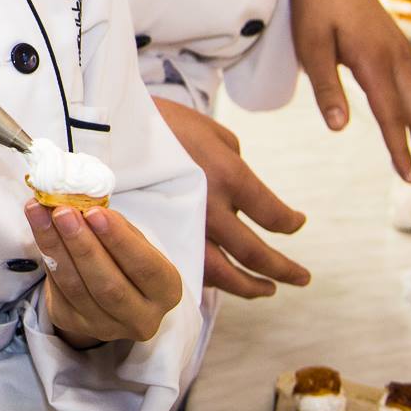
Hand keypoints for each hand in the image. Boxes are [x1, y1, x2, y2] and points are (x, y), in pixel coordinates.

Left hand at [24, 199, 184, 347]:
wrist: (106, 287)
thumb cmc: (124, 255)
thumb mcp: (131, 238)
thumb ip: (111, 223)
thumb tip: (77, 203)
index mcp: (166, 291)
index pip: (145, 268)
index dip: (119, 241)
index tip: (95, 212)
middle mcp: (142, 318)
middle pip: (109, 285)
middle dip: (82, 245)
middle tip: (62, 212)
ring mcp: (106, 327)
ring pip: (77, 288)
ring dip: (55, 247)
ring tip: (40, 213)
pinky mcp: (75, 324)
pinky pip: (58, 291)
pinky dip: (46, 257)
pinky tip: (38, 230)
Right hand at [153, 96, 310, 298]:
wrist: (108, 128)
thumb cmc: (164, 120)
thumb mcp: (212, 131)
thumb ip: (235, 161)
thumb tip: (242, 189)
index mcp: (229, 177)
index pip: (274, 215)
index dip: (291, 223)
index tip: (298, 223)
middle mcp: (211, 210)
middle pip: (255, 254)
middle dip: (283, 269)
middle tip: (301, 278)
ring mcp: (183, 228)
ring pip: (223, 273)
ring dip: (248, 286)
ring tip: (266, 290)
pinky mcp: (160, 236)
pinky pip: (190, 267)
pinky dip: (211, 279)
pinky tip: (222, 280)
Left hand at [291, 0, 410, 187]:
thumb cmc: (311, 5)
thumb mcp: (310, 46)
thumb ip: (327, 87)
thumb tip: (339, 128)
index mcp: (374, 61)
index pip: (392, 115)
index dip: (402, 149)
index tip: (410, 179)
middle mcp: (396, 57)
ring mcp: (402, 49)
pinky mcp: (398, 43)